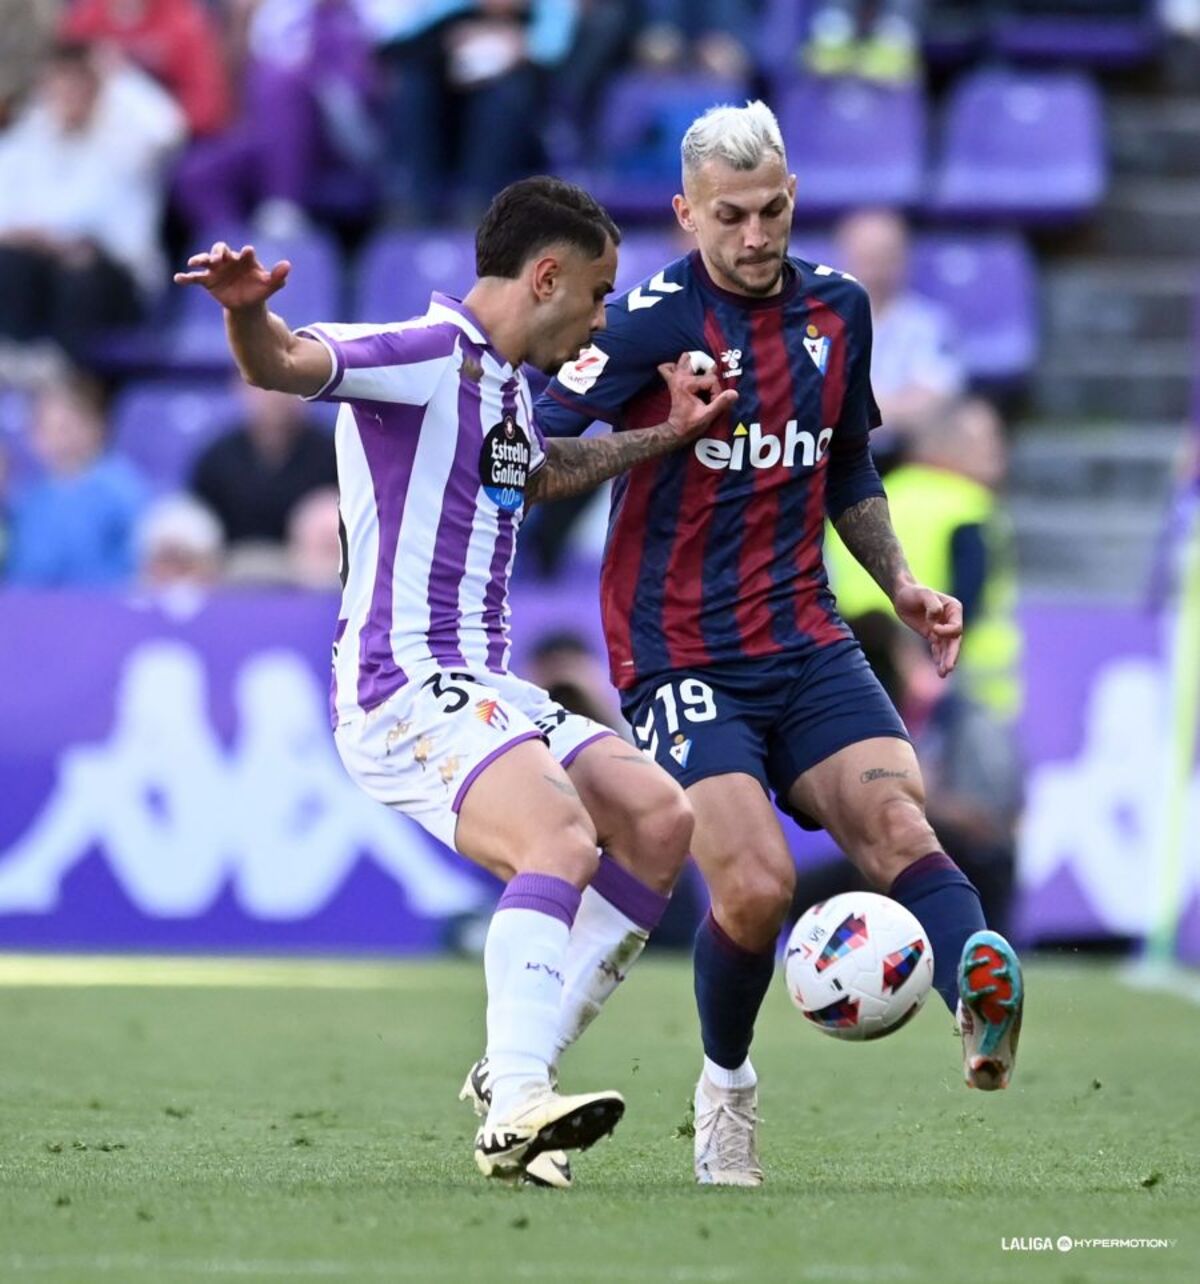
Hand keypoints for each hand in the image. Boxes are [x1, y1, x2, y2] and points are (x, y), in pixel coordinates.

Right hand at [173, 242, 289, 311]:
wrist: (247, 304)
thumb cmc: (259, 290)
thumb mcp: (270, 285)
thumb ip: (278, 276)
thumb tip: (288, 265)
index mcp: (244, 259)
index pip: (244, 253)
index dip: (246, 253)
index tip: (249, 252)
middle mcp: (228, 260)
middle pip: (220, 250)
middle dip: (218, 252)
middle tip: (218, 258)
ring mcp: (216, 269)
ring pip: (204, 259)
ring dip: (199, 259)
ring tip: (194, 263)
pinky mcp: (207, 281)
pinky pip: (194, 277)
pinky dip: (186, 277)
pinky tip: (178, 278)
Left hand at [657, 354, 737, 441]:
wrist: (676, 430)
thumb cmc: (691, 425)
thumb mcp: (708, 415)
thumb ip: (720, 403)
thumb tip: (734, 393)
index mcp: (688, 384)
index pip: (711, 379)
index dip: (716, 392)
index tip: (712, 403)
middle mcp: (680, 377)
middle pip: (699, 362)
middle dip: (708, 373)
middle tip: (708, 389)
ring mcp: (675, 377)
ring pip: (685, 359)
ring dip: (694, 364)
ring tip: (700, 377)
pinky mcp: (672, 381)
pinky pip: (668, 367)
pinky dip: (675, 367)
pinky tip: (683, 374)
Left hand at [893, 583, 962, 677]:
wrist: (902, 595)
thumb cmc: (913, 592)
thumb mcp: (923, 593)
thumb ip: (932, 604)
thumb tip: (936, 618)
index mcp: (954, 609)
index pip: (956, 627)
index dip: (946, 632)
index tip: (932, 628)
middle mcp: (951, 620)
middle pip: (955, 641)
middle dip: (952, 655)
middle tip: (949, 668)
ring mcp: (942, 629)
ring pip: (947, 648)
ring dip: (946, 660)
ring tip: (943, 674)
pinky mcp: (932, 635)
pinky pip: (938, 649)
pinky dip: (938, 658)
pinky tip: (938, 670)